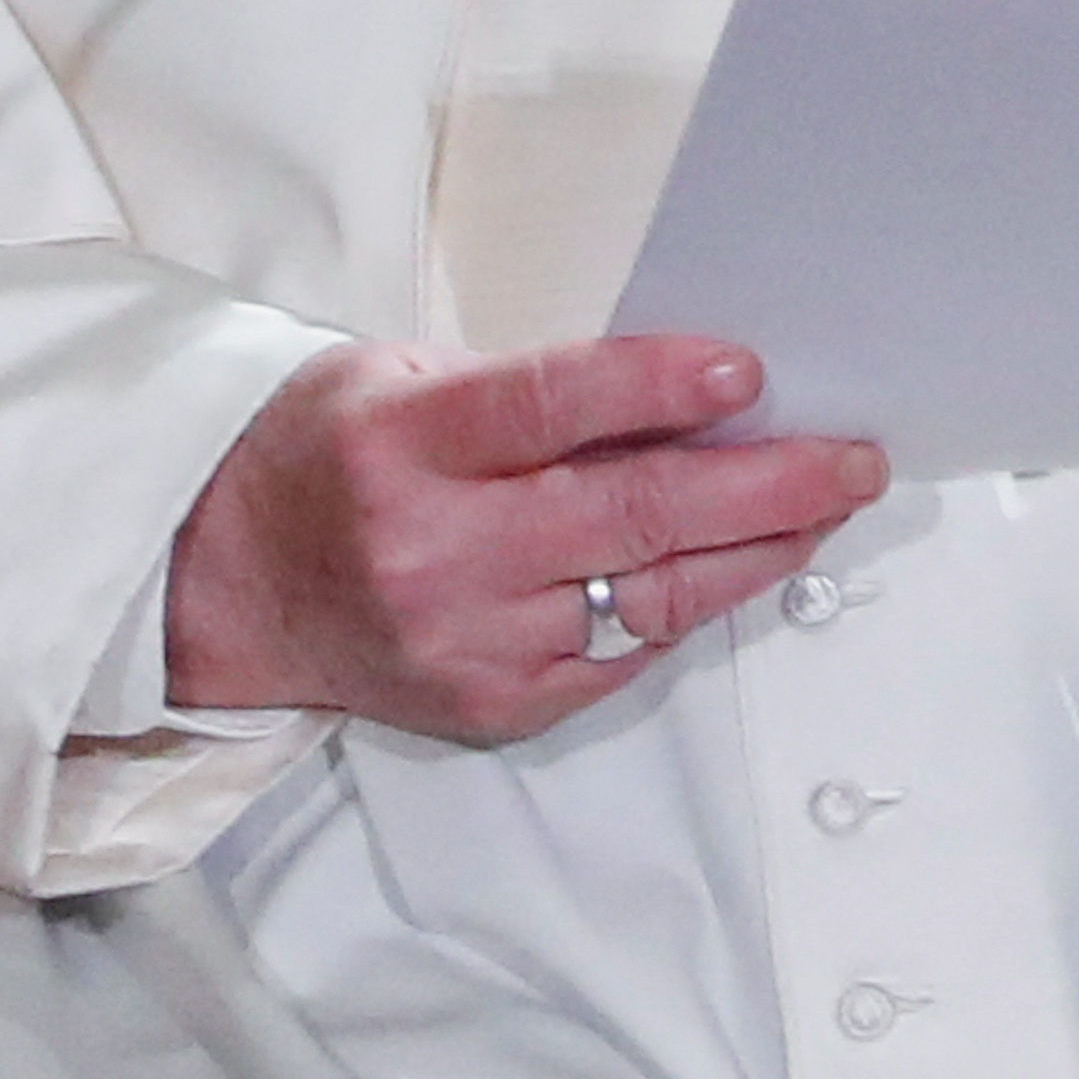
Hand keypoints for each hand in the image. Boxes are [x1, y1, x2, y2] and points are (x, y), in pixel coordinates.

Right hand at [162, 336, 885, 740]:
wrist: (227, 581)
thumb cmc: (327, 454)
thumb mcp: (404, 378)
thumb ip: (532, 389)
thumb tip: (688, 389)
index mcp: (405, 443)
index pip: (550, 408)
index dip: (656, 389)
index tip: (748, 372)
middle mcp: (435, 551)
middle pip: (630, 516)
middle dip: (764, 485)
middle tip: (851, 458)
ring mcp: (468, 643)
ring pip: (649, 597)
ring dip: (754, 550)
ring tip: (824, 504)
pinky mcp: (494, 706)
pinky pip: (623, 655)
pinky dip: (689, 605)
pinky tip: (738, 563)